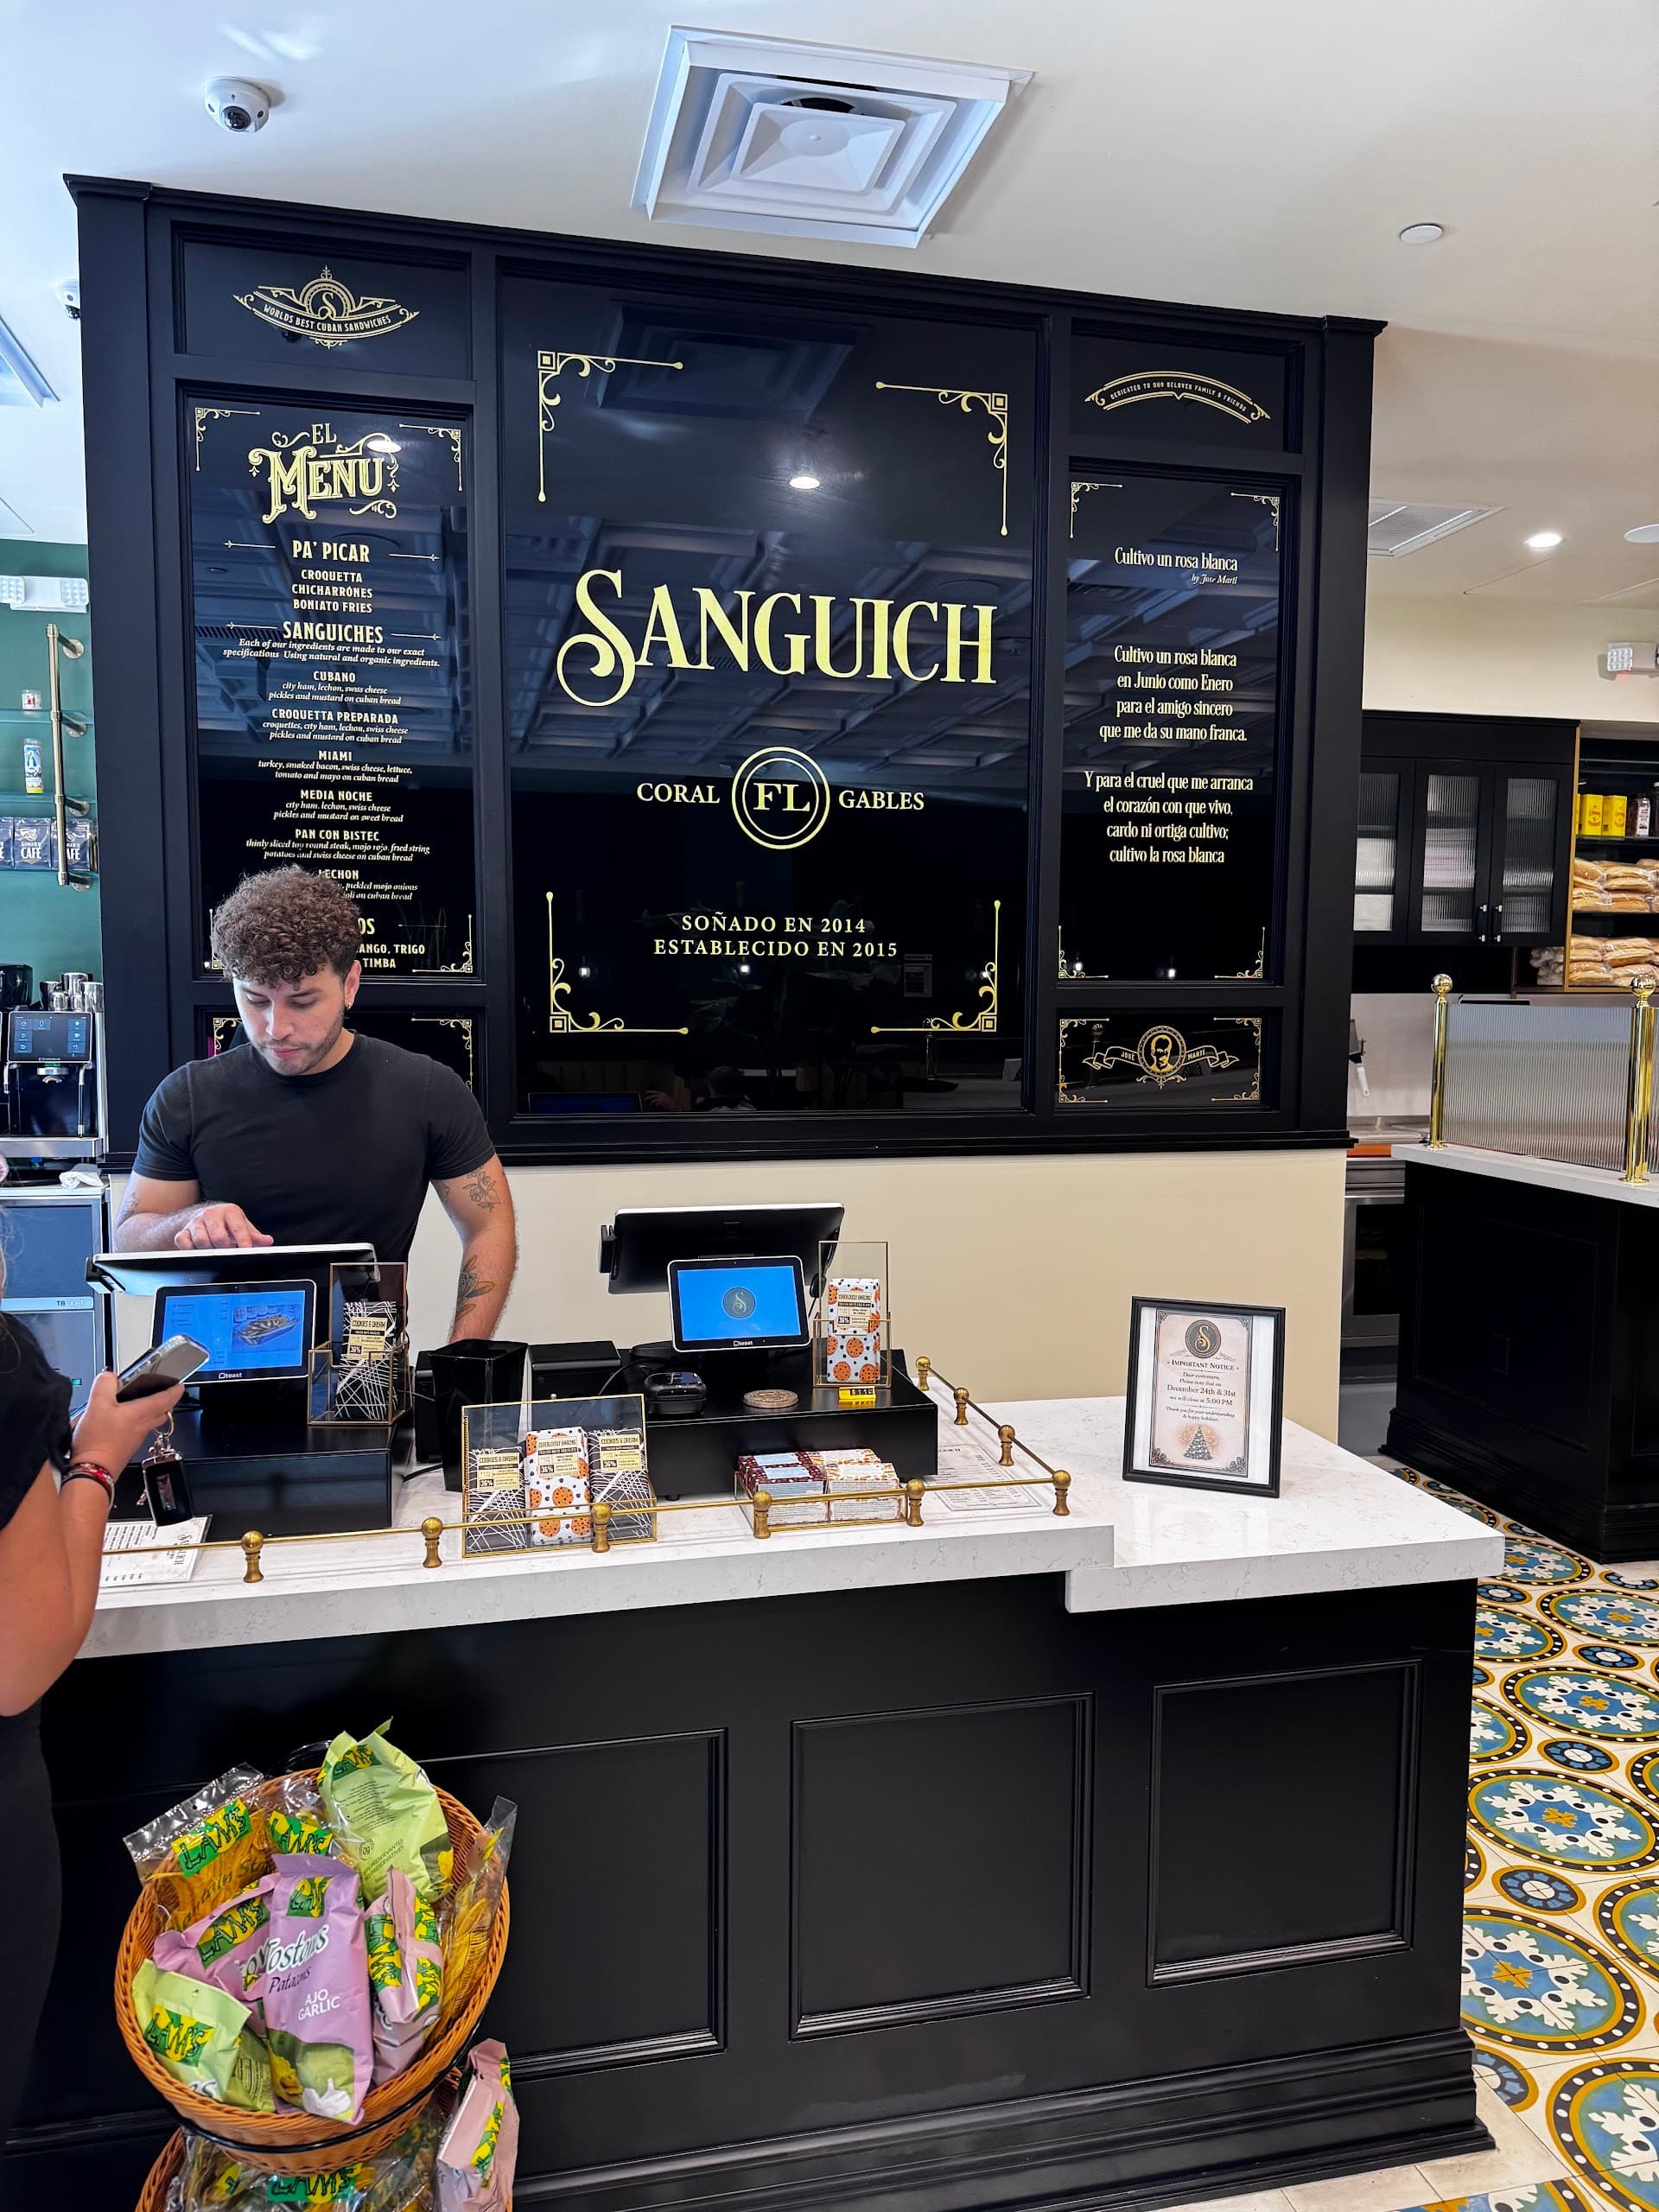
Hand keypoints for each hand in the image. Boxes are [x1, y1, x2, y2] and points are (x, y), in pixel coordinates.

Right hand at [71, 1369, 185, 1475]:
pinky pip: (136, 1431)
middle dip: (165, 1402)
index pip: (167, 1399)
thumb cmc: (98, 1442)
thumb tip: (109, 1376)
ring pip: (149, 1422)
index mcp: (141, 1413)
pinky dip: (135, 1423)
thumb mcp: (97, 1405)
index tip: (179, 1385)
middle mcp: (142, 1426)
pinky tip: (122, 1421)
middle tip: (164, 1393)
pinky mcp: (126, 1447)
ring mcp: (135, 1438)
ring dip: (150, 1412)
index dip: (175, 1390)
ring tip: (142, 1403)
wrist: (93, 1471)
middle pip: (162, 1412)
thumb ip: (104, 1386)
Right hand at [173, 1202, 271, 1249]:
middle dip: (225, 1249)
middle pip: (218, 1237)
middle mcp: (211, 1214)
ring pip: (201, 1241)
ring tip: (215, 1251)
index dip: (244, 1242)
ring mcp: (196, 1222)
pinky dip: (189, 1249)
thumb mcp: (243, 1225)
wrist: (205, 1215)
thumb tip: (267, 1241)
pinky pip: (182, 1241)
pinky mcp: (183, 1230)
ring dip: (209, 1250)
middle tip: (229, 1252)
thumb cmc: (227, 1222)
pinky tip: (198, 1250)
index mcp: (229, 1211)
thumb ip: (254, 1235)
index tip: (247, 1252)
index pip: (238, 1229)